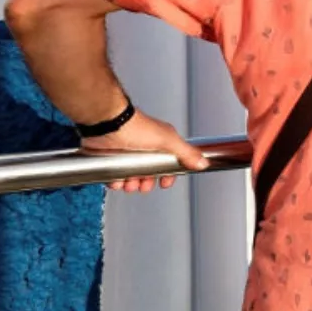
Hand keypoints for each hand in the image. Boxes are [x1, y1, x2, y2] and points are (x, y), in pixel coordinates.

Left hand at [79, 110, 208, 192]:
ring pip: (131, 175)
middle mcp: (145, 147)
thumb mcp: (168, 141)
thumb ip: (187, 153)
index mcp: (161, 142)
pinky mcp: (112, 156)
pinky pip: (115, 174)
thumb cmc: (136, 127)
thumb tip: (203, 162)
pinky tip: (116, 180)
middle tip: (143, 185)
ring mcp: (128, 152)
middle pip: (149, 172)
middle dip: (146, 183)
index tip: (164, 183)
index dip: (168, 175)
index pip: (169, 162)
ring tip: (128, 183)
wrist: (108, 124)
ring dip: (130, 184)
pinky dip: (115, 180)